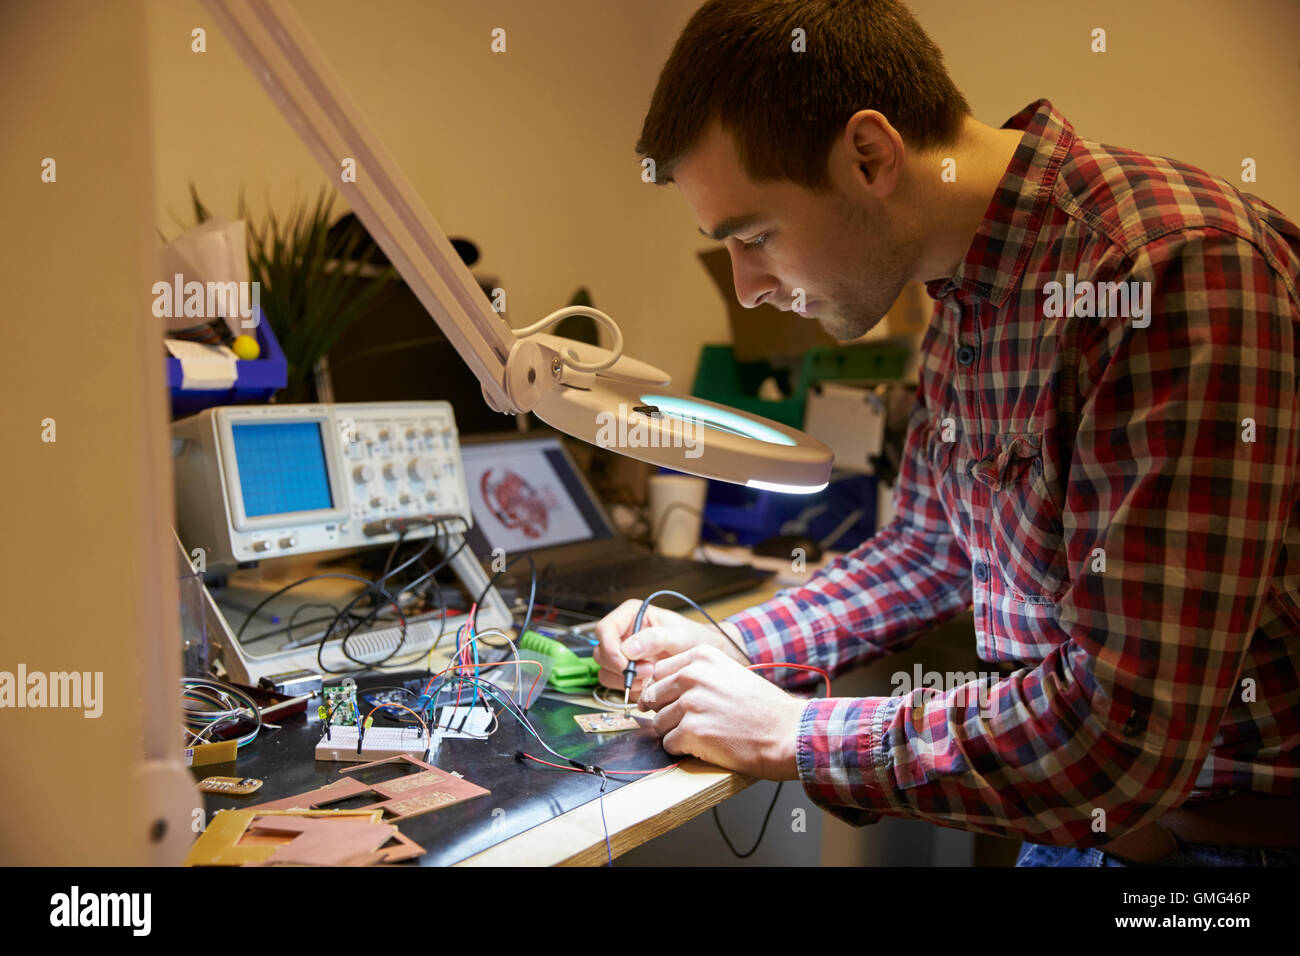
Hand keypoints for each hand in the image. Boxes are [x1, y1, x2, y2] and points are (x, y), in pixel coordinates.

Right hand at [593, 598, 748, 696]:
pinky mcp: (629, 673)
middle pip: (602, 653)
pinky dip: (632, 689)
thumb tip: (628, 648)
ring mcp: (624, 655)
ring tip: (652, 676)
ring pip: (607, 672)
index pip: (605, 629)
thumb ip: (656, 638)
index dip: (609, 648)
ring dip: (627, 680)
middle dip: (621, 667)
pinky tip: (651, 684)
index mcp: (632, 616)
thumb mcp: (680, 635)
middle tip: (647, 671)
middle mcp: (624, 634)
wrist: (705, 657)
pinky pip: (618, 686)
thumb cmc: (696, 639)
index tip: (624, 663)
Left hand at [637, 644, 804, 779]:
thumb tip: (657, 689)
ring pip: (658, 723)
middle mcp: (693, 675)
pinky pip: (669, 743)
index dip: (663, 691)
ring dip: (675, 733)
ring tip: (703, 734)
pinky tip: (706, 745)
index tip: (673, 701)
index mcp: (702, 657)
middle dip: (666, 713)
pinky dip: (683, 749)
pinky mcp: (691, 732)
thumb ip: (696, 676)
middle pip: (653, 697)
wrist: (787, 733)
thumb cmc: (763, 708)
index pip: (658, 672)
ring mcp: (691, 703)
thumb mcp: (729, 674)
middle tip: (691, 722)